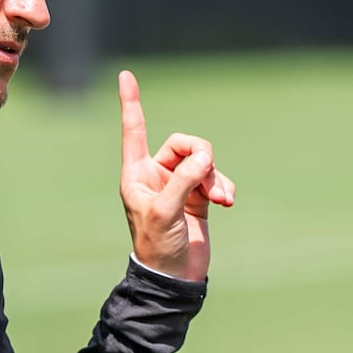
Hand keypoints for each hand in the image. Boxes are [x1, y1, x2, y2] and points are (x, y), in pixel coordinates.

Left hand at [118, 70, 235, 280]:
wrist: (174, 276)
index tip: (126, 75)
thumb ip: (184, 180)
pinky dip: (224, 186)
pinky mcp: (198, 196)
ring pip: (203, 161)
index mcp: (137, 174)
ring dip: (215, 177)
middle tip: (207, 176)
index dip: (132, 103)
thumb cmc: (157, 246)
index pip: (134, 131)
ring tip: (220, 199)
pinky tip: (226, 202)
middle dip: (200, 157)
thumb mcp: (165, 212)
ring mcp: (179, 185)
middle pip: (184, 144)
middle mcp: (157, 174)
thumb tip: (205, 157)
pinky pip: (215, 178)